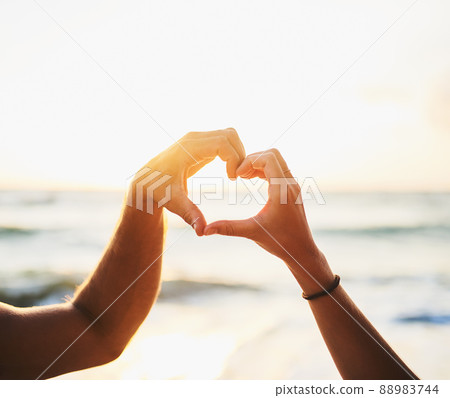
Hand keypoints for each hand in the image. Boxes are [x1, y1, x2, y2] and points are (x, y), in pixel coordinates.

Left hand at [127, 128, 244, 235]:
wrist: (148, 180)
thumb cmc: (160, 191)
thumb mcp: (175, 203)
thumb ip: (190, 215)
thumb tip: (202, 232)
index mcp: (188, 149)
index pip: (222, 143)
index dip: (234, 159)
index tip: (232, 179)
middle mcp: (194, 139)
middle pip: (229, 135)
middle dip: (240, 155)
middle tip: (237, 177)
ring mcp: (197, 138)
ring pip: (229, 135)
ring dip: (238, 152)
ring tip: (234, 174)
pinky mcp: (201, 142)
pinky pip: (224, 140)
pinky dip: (232, 152)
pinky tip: (229, 171)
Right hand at [203, 149, 333, 293]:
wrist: (302, 251)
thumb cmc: (280, 242)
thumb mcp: (252, 232)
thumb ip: (228, 228)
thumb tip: (205, 230)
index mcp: (282, 190)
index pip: (268, 158)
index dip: (249, 161)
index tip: (237, 175)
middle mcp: (290, 184)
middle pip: (273, 154)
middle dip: (253, 159)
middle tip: (239, 174)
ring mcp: (293, 186)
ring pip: (277, 161)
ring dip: (259, 164)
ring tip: (243, 176)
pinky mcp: (292, 190)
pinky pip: (279, 170)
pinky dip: (265, 170)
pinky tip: (252, 180)